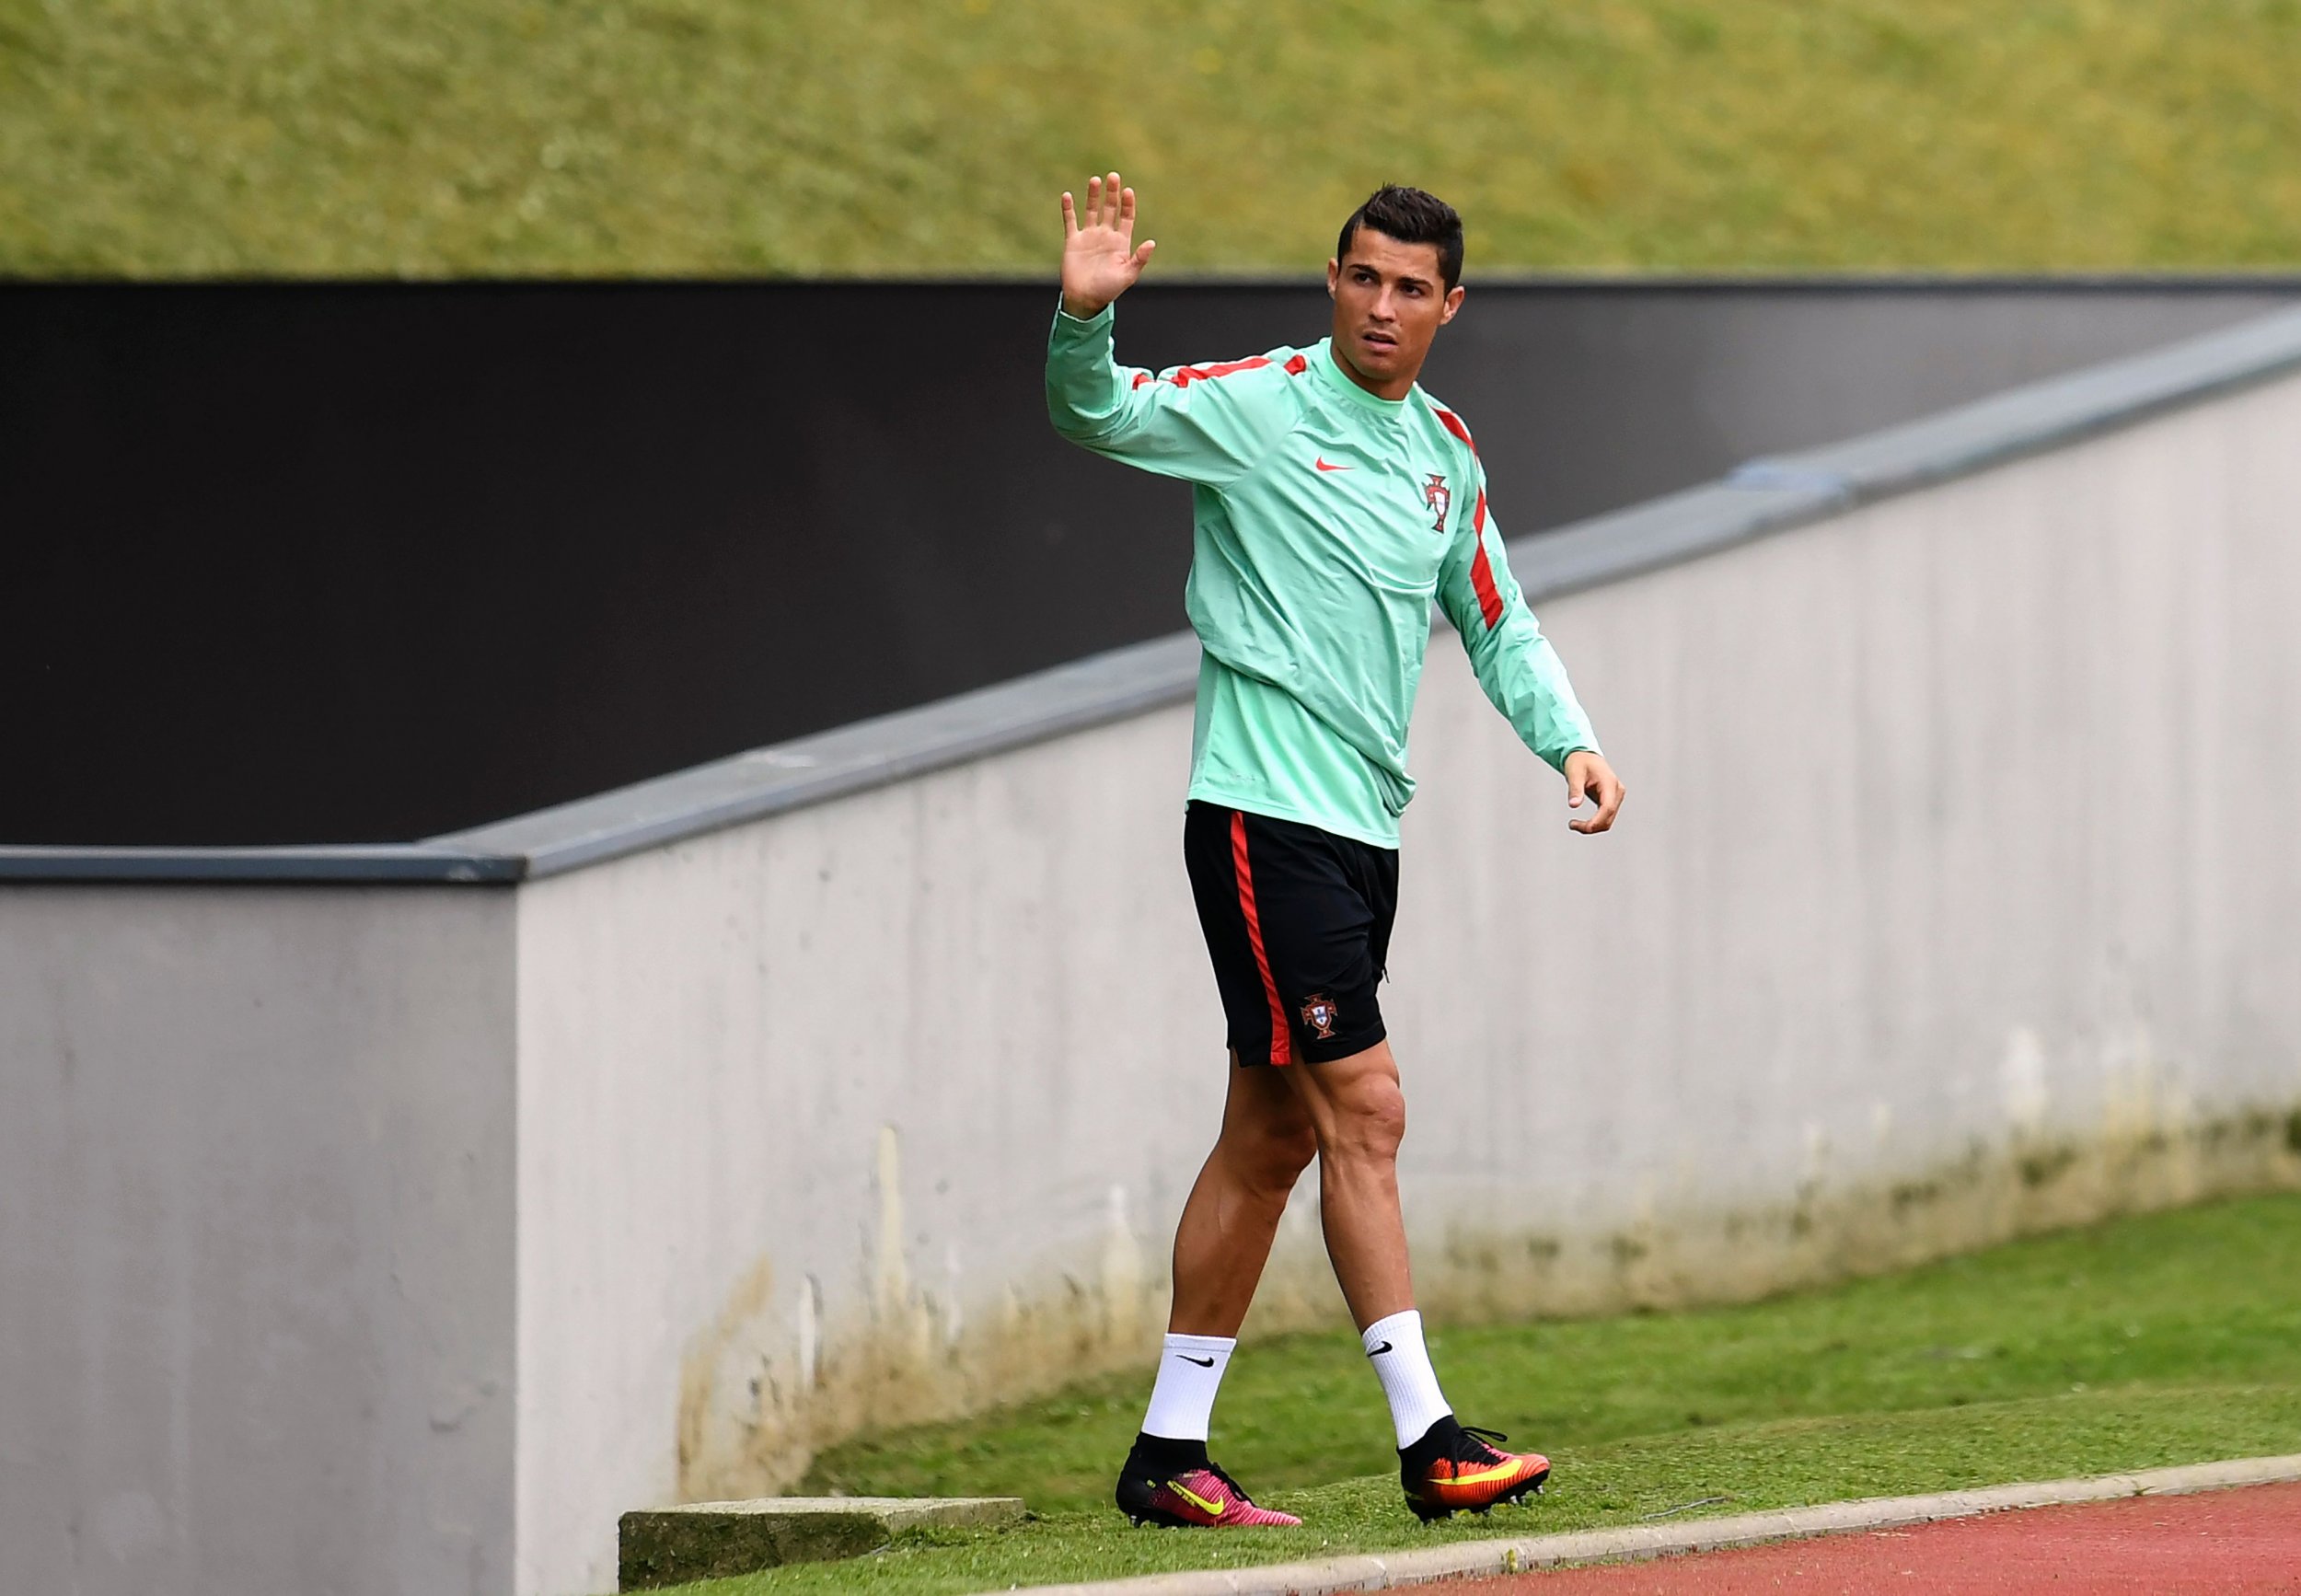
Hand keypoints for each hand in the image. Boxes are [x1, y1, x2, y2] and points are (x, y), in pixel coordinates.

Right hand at [1059, 171, 1155, 319]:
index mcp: (1121, 242)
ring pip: (1091, 210)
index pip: (1126, 217)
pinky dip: (1068, 209)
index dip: (1128, 204)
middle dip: (1112, 193)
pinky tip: (1068, 196)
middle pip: (1110, 208)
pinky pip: (1070, 221)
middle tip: (1113, 176)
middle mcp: (1106, 236)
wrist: (1085, 300)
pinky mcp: (1073, 241)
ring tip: (1095, 180)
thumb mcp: (1128, 275)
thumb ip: (1139, 258)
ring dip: (1093, 195)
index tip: (1128, 191)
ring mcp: (1089, 237)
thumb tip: (1152, 242)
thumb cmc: (1108, 290)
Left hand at [1563, 750, 1624, 833]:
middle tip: (1572, 825)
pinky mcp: (1611, 801)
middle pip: (1609, 818)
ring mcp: (1616, 797)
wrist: (1584, 756)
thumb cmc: (1579, 762)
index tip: (1578, 826)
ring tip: (1574, 824)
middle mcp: (1617, 791)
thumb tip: (1574, 805)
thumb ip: (1575, 789)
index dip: (1595, 821)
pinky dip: (1594, 823)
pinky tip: (1581, 823)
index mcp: (1610, 783)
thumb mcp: (1574, 773)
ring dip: (1593, 827)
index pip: (1608, 808)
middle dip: (1591, 827)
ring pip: (1608, 821)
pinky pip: (1605, 817)